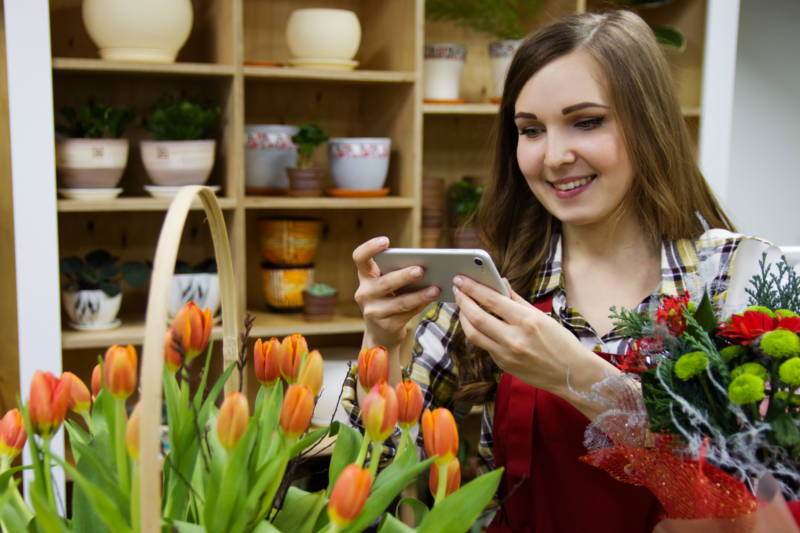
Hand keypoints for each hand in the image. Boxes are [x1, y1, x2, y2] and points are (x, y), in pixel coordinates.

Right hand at [352, 237, 439, 348]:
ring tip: (435, 288)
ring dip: (419, 295)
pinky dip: (421, 305)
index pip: (360, 258)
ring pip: (399, 302)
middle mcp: (364, 293)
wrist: (381, 333)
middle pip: (385, 282)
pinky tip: (432, 298)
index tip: (386, 241)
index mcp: (365, 276)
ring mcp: (373, 311)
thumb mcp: (387, 285)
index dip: (370, 248)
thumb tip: (424, 266)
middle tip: (420, 270)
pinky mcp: (386, 326)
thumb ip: (398, 273)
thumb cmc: (388, 299)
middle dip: (404, 276)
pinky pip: (407, 314)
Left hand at [452, 275, 607, 397]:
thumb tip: (500, 282)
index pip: (492, 300)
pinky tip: (475, 321)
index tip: (461, 278)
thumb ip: (517, 300)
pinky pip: (484, 345)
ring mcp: (507, 354)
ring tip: (462, 305)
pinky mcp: (503, 365)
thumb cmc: (561, 342)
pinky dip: (477, 331)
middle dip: (462, 300)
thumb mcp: (542, 316)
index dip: (472, 288)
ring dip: (463, 317)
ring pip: (473, 333)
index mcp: (527, 321)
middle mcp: (514, 338)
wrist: (572, 374)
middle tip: (456, 288)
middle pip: (476, 317)